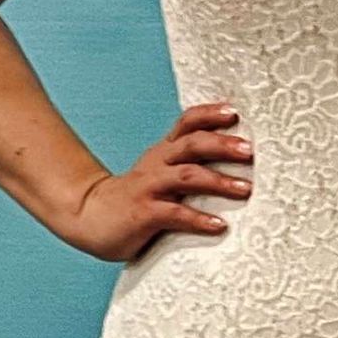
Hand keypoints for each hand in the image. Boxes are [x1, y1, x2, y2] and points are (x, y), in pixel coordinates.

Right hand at [53, 102, 253, 261]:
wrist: (87, 215)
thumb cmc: (133, 198)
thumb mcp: (159, 173)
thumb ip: (187, 166)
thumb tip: (233, 163)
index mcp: (164, 152)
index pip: (188, 123)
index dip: (210, 114)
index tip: (234, 112)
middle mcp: (158, 164)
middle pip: (193, 144)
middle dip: (223, 145)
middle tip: (250, 151)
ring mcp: (150, 187)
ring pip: (187, 176)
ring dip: (219, 181)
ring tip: (246, 189)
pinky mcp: (143, 213)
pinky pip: (175, 213)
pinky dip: (198, 219)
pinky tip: (218, 225)